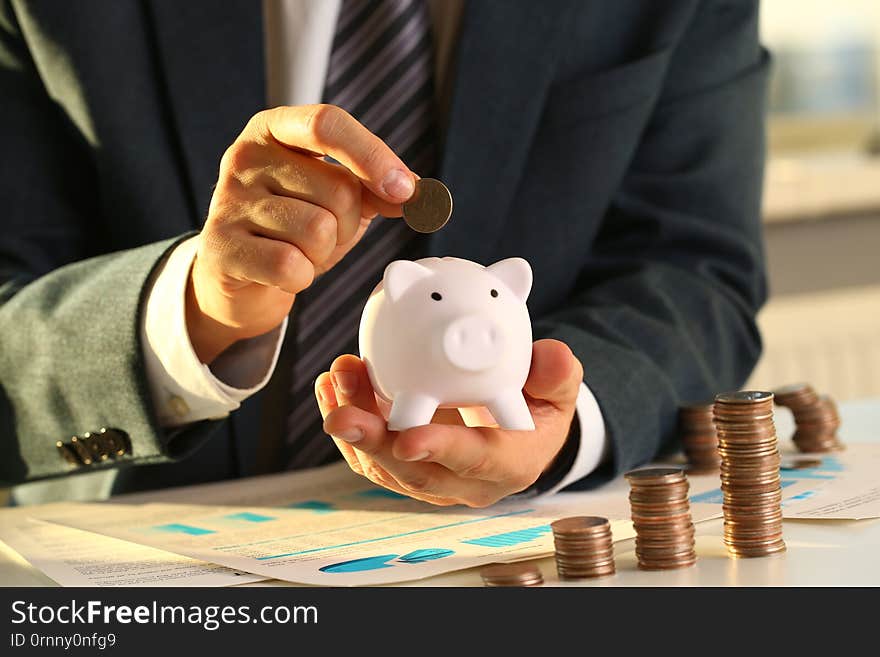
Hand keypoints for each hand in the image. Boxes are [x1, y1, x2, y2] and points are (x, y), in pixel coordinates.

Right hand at [186, 105, 416, 362]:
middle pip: (337, 189)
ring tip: (300, 250)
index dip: (373, 157)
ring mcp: (229, 200)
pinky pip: (291, 266)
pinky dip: (301, 277)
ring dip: (323, 253)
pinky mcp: (220, 246)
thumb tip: (419, 194)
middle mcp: (245, 156)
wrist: (241, 277)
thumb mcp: (337, 198)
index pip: (328, 125)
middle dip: (347, 224)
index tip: (405, 188)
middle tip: (325, 234)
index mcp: (274, 129)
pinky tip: (283, 272)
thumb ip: (376, 188)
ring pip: (317, 230)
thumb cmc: (292, 228)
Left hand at [314, 339, 583, 507]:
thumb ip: (557, 375)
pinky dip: (347, 418)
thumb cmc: (537, 408)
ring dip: (354, 424)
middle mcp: (462, 481)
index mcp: (507, 465)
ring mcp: (428, 476)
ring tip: (338, 377)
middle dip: (374, 443)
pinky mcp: (402, 465)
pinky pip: (367, 452)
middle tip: (343, 414)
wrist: (516, 429)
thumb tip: (552, 356)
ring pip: (381, 463)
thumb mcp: (559, 391)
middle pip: (412, 472)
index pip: (473, 462)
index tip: (408, 439)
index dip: (440, 450)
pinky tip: (331, 385)